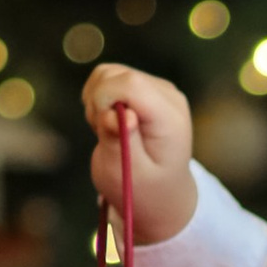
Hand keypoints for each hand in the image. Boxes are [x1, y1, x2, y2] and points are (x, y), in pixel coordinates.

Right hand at [83, 65, 196, 245]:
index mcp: (169, 117)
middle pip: (115, 75)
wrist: (161, 193)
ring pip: (107, 73)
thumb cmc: (144, 190)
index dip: (104, 101)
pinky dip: (99, 98)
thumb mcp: (129, 175)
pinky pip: (107, 78)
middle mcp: (167, 95)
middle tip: (106, 135)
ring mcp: (157, 88)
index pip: (130, 84)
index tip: (103, 129)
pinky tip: (110, 122)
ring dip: (96, 100)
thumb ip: (122, 142)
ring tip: (108, 131)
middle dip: (98, 104)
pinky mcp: (143, 86)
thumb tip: (120, 113)